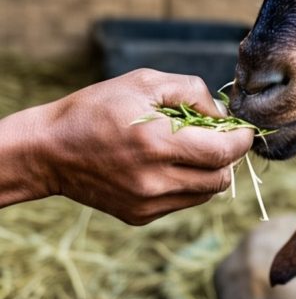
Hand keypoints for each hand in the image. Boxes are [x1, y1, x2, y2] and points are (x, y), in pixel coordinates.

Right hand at [0, 69, 252, 223]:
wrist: (49, 150)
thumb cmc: (98, 107)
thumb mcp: (145, 82)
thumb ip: (192, 92)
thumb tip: (223, 115)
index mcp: (156, 142)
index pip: (222, 152)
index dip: (241, 140)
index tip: (243, 129)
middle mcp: (154, 180)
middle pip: (221, 178)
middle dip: (228, 156)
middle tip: (218, 136)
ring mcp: (146, 203)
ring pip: (206, 194)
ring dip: (210, 172)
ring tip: (191, 149)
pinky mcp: (139, 216)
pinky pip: (183, 202)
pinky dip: (188, 184)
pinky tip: (169, 164)